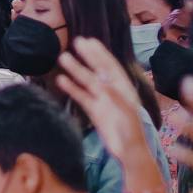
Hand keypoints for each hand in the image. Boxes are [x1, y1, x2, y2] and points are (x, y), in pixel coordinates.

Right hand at [54, 38, 149, 163]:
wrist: (128, 151)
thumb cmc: (132, 132)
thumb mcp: (125, 113)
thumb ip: (113, 96)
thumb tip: (101, 82)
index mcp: (124, 88)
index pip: (110, 66)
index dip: (100, 54)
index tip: (89, 41)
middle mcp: (113, 90)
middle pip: (98, 69)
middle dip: (88, 56)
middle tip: (76, 41)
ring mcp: (102, 100)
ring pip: (87, 82)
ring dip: (76, 70)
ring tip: (63, 57)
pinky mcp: (94, 111)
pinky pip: (81, 96)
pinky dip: (72, 88)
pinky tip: (61, 80)